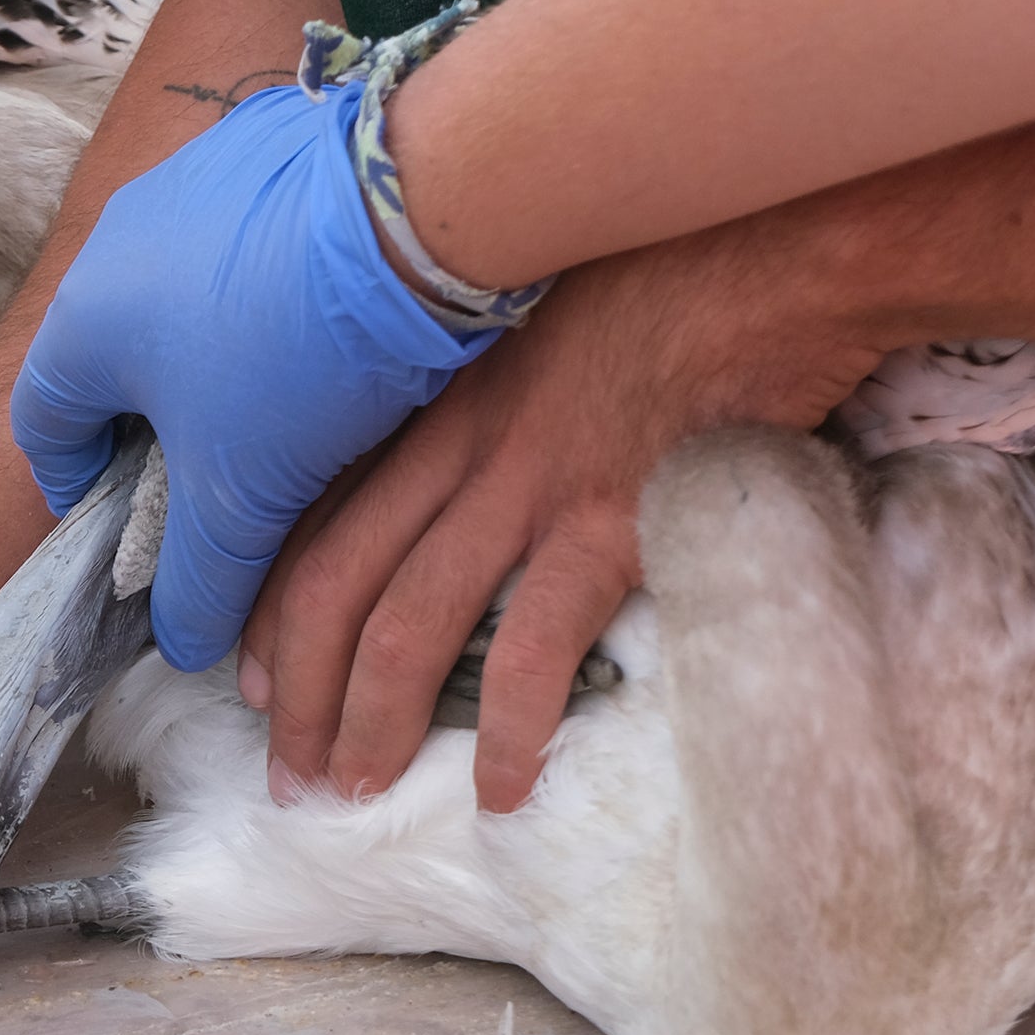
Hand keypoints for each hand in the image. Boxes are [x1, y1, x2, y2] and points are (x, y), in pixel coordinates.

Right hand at [8, 82, 490, 670]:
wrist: (418, 203)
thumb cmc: (300, 354)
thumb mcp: (244, 495)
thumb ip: (201, 579)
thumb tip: (183, 644)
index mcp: (83, 320)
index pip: (45, 424)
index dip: (82, 488)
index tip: (134, 525)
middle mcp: (117, 238)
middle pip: (114, 356)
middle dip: (160, 422)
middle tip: (222, 474)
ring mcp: (191, 179)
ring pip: (184, 292)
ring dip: (218, 350)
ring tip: (290, 396)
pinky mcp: (265, 145)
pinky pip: (250, 234)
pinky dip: (273, 284)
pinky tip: (335, 317)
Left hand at [240, 216, 888, 809]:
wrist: (783, 240)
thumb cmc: (686, 265)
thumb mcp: (555, 316)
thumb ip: (509, 390)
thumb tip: (502, 464)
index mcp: (443, 394)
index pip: (322, 513)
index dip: (276, 603)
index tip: (252, 671)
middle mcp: (462, 441)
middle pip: (336, 580)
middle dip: (296, 687)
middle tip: (285, 769)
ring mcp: (530, 483)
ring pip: (405, 622)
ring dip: (366, 720)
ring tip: (350, 794)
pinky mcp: (610, 523)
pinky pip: (535, 647)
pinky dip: (510, 729)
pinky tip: (502, 788)